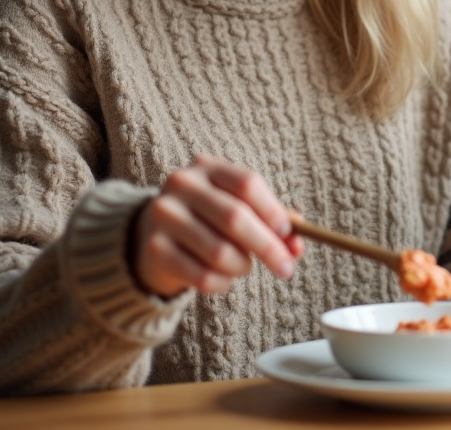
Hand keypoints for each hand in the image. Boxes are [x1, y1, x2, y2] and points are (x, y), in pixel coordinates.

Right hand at [131, 154, 303, 297]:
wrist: (153, 235)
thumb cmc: (208, 220)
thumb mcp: (237, 208)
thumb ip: (270, 221)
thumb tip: (297, 246)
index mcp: (207, 167)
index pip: (247, 183)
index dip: (273, 211)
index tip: (288, 234)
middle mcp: (182, 184)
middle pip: (235, 218)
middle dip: (268, 247)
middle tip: (286, 268)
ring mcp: (164, 215)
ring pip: (220, 252)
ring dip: (243, 267)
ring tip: (244, 266)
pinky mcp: (155, 248)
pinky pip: (202, 276)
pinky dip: (223, 283)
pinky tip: (223, 278)